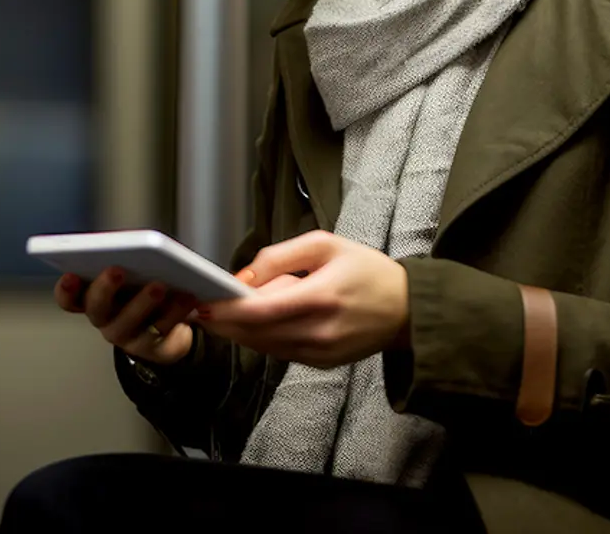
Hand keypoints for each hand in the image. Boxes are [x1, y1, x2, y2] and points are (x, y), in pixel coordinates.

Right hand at [55, 268, 197, 365]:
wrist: (173, 327)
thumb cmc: (146, 289)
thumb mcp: (137, 273)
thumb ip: (132, 259)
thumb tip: (142, 245)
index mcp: (94, 298)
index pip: (70, 298)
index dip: (66, 289)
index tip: (70, 274)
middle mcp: (106, 319)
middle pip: (97, 308)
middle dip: (105, 288)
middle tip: (117, 270)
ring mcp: (129, 336)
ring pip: (131, 322)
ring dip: (144, 301)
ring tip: (159, 284)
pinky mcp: (155, 348)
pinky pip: (163, 330)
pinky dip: (175, 311)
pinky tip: (188, 296)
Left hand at [198, 231, 409, 368]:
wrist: (406, 309)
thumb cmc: (367, 271)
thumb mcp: (326, 245)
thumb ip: (281, 256)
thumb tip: (243, 277)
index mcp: (321, 297)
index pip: (260, 311)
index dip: (226, 310)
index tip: (203, 301)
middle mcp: (319, 331)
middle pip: (255, 333)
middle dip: (225, 321)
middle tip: (204, 306)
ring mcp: (320, 353)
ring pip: (264, 346)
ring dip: (242, 331)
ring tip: (233, 310)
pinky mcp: (321, 364)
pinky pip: (280, 353)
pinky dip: (264, 338)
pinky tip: (263, 321)